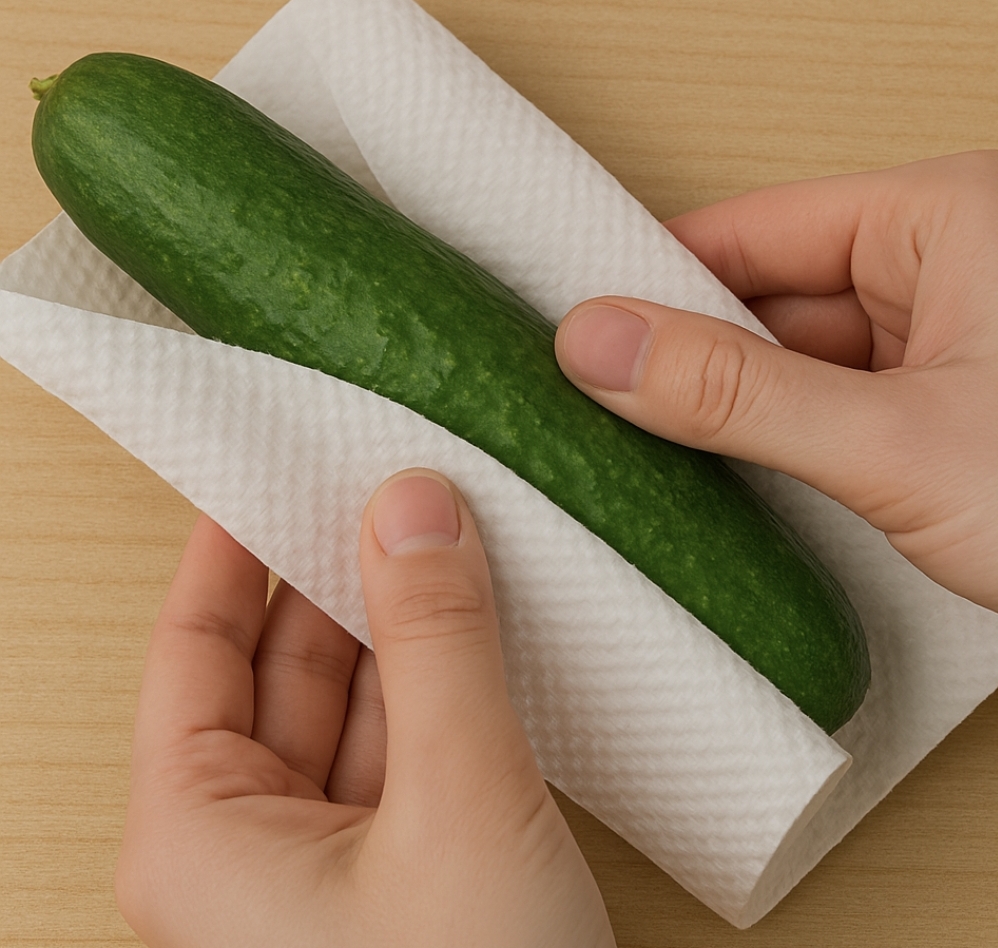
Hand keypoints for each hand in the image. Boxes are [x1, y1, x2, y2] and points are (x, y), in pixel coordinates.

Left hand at [115, 469, 614, 947]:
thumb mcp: (458, 805)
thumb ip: (437, 643)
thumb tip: (412, 501)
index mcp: (201, 833)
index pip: (192, 644)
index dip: (226, 545)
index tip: (267, 457)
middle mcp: (251, 843)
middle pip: (279, 663)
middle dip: (333, 569)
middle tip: (385, 476)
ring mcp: (335, 856)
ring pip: (355, 698)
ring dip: (400, 618)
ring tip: (445, 528)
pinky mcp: (407, 865)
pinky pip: (410, 740)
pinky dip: (443, 676)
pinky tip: (480, 617)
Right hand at [556, 151, 997, 611]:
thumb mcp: (895, 444)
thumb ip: (738, 393)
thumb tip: (603, 346)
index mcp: (945, 219)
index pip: (752, 228)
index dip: (655, 275)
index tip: (578, 327)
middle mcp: (940, 269)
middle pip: (763, 295)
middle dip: (683, 354)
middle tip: (588, 399)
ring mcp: (939, 343)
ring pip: (788, 359)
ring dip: (723, 405)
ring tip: (632, 440)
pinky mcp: (934, 407)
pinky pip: (822, 404)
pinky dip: (769, 439)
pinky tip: (714, 472)